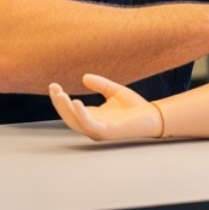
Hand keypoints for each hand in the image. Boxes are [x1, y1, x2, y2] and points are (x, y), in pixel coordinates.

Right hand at [49, 75, 163, 140]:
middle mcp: (93, 126)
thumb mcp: (114, 91)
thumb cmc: (135, 107)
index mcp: (93, 117)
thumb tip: (84, 77)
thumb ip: (100, 85)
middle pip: (69, 117)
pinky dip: (81, 115)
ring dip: (65, 109)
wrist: (154, 116)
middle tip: (54, 88)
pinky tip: (76, 102)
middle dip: (59, 104)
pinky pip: (90, 125)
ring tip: (60, 94)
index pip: (71, 110)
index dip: (60, 99)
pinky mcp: (108, 132)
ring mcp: (99, 130)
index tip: (53, 85)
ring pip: (75, 122)